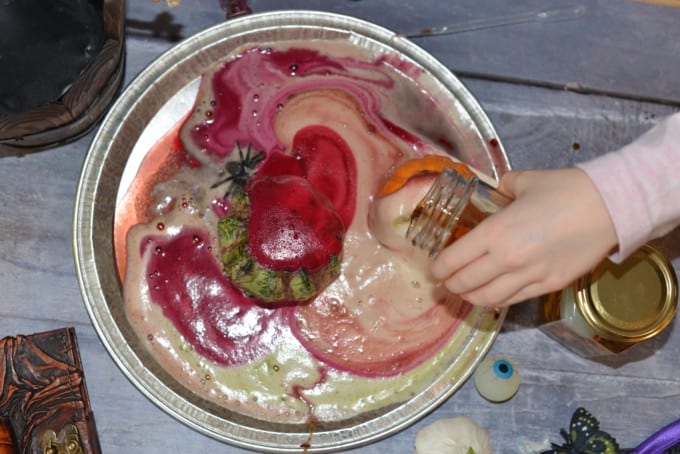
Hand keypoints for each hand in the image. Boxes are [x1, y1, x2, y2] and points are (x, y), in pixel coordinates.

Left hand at [430, 167, 617, 306]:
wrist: (610, 207)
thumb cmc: (565, 190)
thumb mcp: (523, 181)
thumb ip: (501, 187)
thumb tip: (492, 189)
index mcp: (495, 233)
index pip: (453, 260)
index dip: (439, 267)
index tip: (435, 267)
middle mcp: (507, 260)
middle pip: (465, 284)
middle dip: (450, 285)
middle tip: (444, 282)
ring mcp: (529, 277)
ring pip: (487, 299)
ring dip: (470, 298)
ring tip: (464, 292)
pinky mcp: (548, 286)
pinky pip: (513, 301)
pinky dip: (496, 301)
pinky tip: (491, 295)